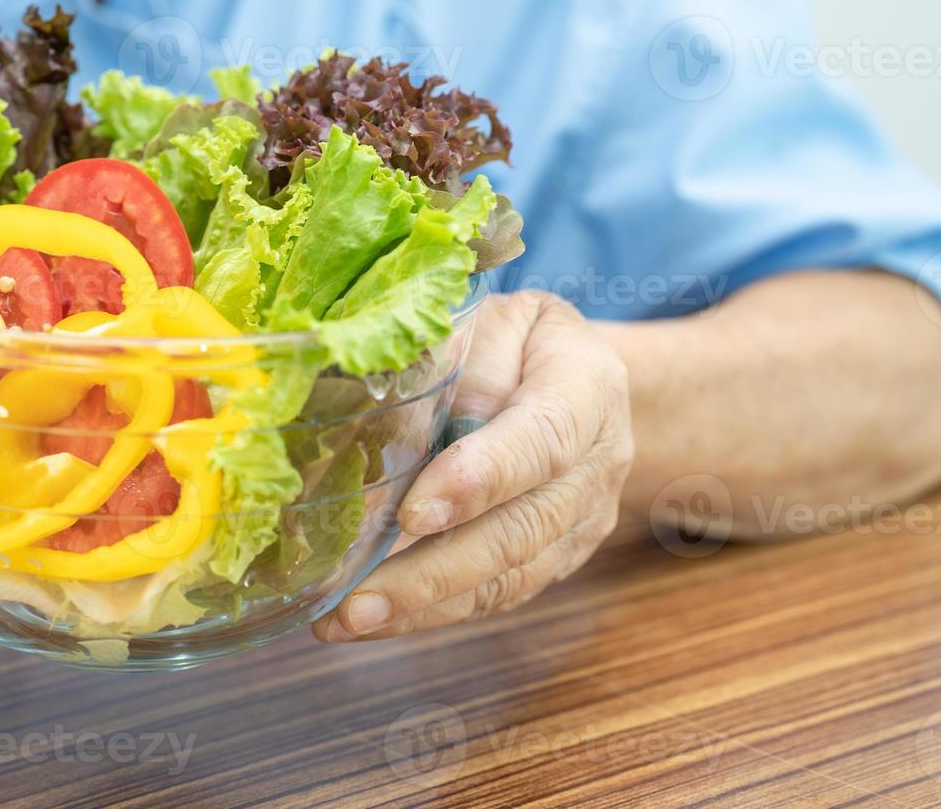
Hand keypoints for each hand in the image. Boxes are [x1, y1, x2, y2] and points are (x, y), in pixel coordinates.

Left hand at [313, 292, 631, 641]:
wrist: (587, 379)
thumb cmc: (522, 341)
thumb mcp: (498, 320)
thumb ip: (464, 359)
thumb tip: (406, 422)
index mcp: (587, 387)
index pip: (540, 441)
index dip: (478, 480)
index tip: (413, 514)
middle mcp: (597, 464)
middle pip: (519, 530)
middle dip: (432, 572)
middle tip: (355, 599)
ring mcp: (582, 521)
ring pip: (506, 577)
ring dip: (421, 606)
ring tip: (344, 621)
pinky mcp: (558, 558)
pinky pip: (497, 595)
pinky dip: (432, 612)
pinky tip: (370, 620)